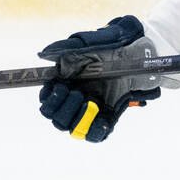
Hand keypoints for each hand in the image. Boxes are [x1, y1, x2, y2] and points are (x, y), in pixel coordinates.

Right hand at [37, 16, 161, 142]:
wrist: (135, 51)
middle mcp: (74, 100)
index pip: (47, 101)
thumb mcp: (88, 44)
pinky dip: (95, 131)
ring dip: (77, 119)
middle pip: (56, 118)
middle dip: (62, 108)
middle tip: (75, 93)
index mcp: (65, 84)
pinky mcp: (107, 118)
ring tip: (89, 102)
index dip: (49, 99)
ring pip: (73, 129)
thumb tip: (44, 55)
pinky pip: (96, 135)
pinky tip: (101, 119)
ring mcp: (90, 111)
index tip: (59, 87)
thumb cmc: (110, 46)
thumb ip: (65, 49)